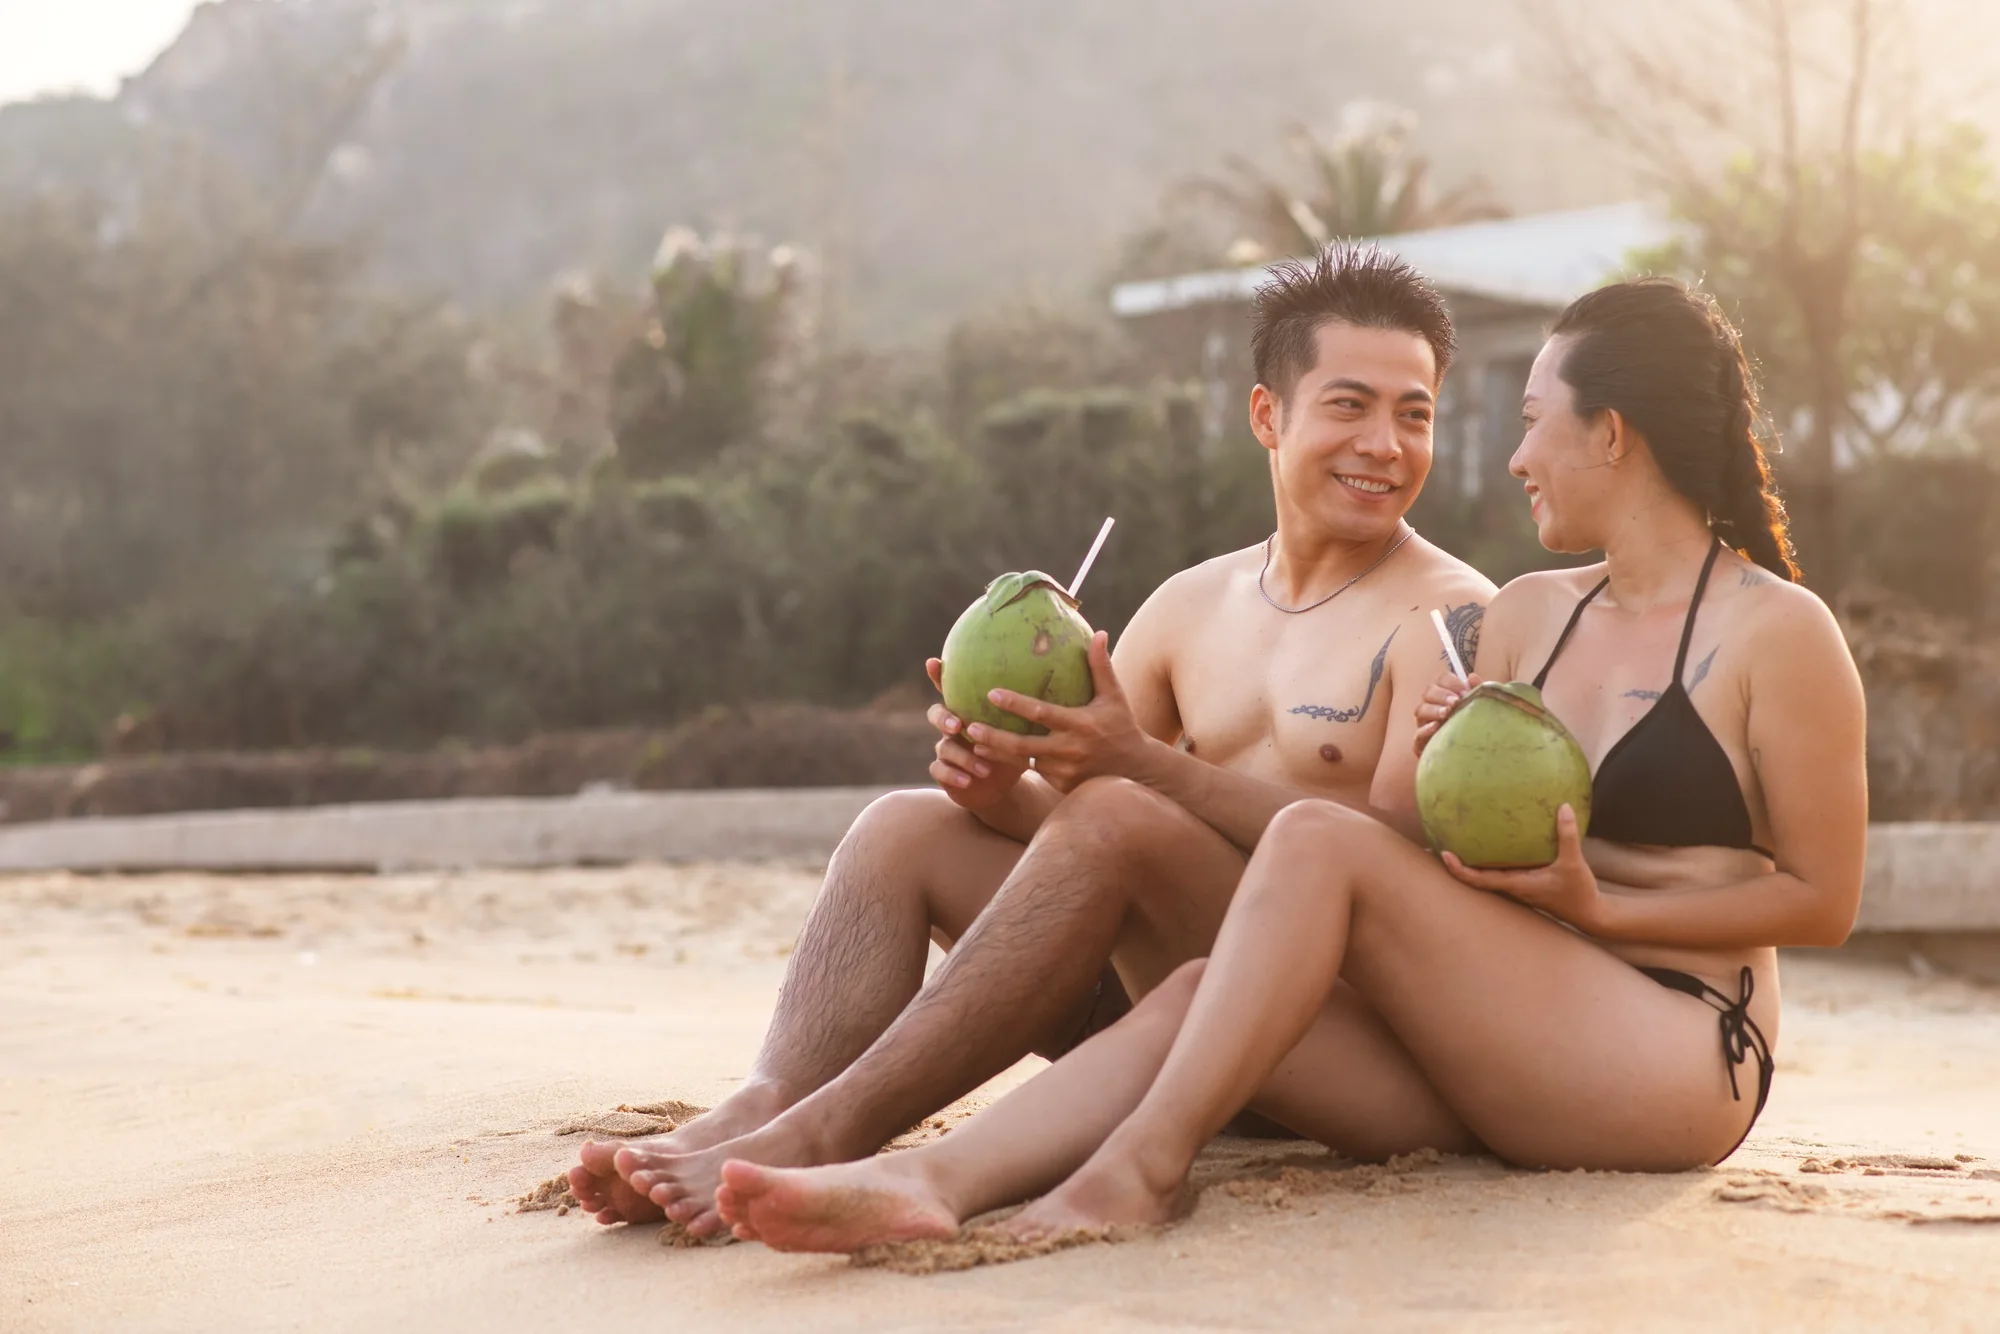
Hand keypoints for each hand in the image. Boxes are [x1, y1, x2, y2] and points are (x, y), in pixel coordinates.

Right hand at [924, 658, 1027, 810]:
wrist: (1003, 783)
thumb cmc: (1015, 750)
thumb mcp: (1026, 729)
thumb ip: (1031, 709)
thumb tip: (1056, 677)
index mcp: (970, 711)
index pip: (951, 689)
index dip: (938, 675)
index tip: (932, 662)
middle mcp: (954, 727)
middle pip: (936, 714)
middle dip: (944, 718)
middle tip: (958, 725)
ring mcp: (947, 749)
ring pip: (943, 747)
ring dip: (963, 756)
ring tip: (984, 768)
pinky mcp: (944, 771)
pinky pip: (939, 770)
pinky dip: (953, 775)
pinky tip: (968, 781)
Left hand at [962, 632, 1148, 793]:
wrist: (1137, 772)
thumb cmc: (1122, 727)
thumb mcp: (1114, 697)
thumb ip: (1101, 667)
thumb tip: (1099, 633)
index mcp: (1080, 724)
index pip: (1042, 713)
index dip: (1016, 703)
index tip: (991, 693)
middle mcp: (1070, 749)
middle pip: (1023, 745)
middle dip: (994, 737)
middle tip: (969, 726)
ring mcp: (1064, 770)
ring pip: (1024, 761)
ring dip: (997, 754)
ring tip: (971, 744)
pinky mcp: (1061, 785)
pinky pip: (1035, 772)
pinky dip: (1014, 765)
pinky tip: (993, 758)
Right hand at [1413, 670, 1484, 756]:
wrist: (1474, 760)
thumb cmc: (1478, 731)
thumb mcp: (1481, 709)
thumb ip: (1477, 692)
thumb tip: (1472, 677)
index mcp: (1446, 696)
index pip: (1442, 680)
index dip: (1451, 683)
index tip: (1464, 692)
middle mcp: (1433, 708)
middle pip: (1428, 692)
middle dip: (1441, 695)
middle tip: (1455, 702)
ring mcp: (1425, 725)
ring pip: (1420, 710)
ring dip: (1434, 709)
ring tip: (1447, 713)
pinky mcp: (1421, 745)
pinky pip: (1417, 735)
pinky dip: (1424, 730)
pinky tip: (1436, 727)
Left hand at [1440, 805, 1601, 930]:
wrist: (1590, 914)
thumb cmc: (1579, 892)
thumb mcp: (1574, 863)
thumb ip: (1568, 836)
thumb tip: (1563, 807)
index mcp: (1518, 884)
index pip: (1480, 880)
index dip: (1459, 870)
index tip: (1444, 855)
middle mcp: (1513, 888)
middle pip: (1476, 879)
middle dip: (1457, 866)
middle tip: (1439, 846)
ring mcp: (1518, 888)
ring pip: (1488, 877)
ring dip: (1472, 865)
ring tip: (1459, 843)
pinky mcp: (1526, 886)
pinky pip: (1502, 873)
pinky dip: (1491, 863)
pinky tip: (1493, 847)